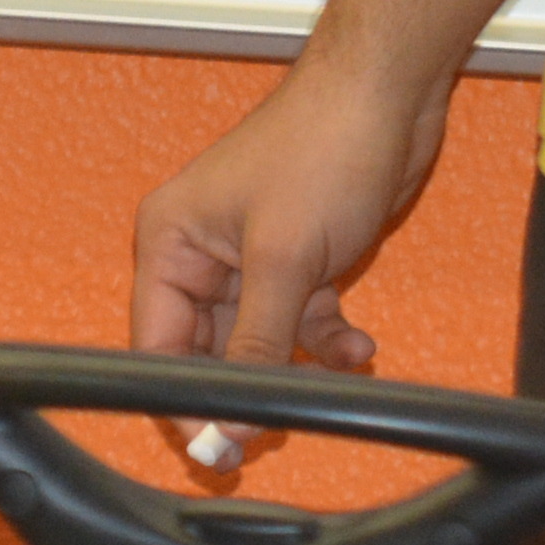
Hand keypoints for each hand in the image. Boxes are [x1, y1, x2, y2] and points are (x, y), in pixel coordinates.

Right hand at [128, 54, 444, 467]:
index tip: (217, 448)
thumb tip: (229, 418)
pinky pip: (299, 324)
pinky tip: (359, 345)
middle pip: (206, 352)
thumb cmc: (322, 148)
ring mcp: (249, 259)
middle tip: (279, 428)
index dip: (183, 402)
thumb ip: (253, 345)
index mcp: (170, 242)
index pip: (156, 345)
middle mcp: (200, 253)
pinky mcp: (296, 261)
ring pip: (258, 343)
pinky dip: (326, 341)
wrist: (387, 96)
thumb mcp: (283, 260)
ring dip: (297, 364)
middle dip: (247, 387)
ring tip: (333, 370)